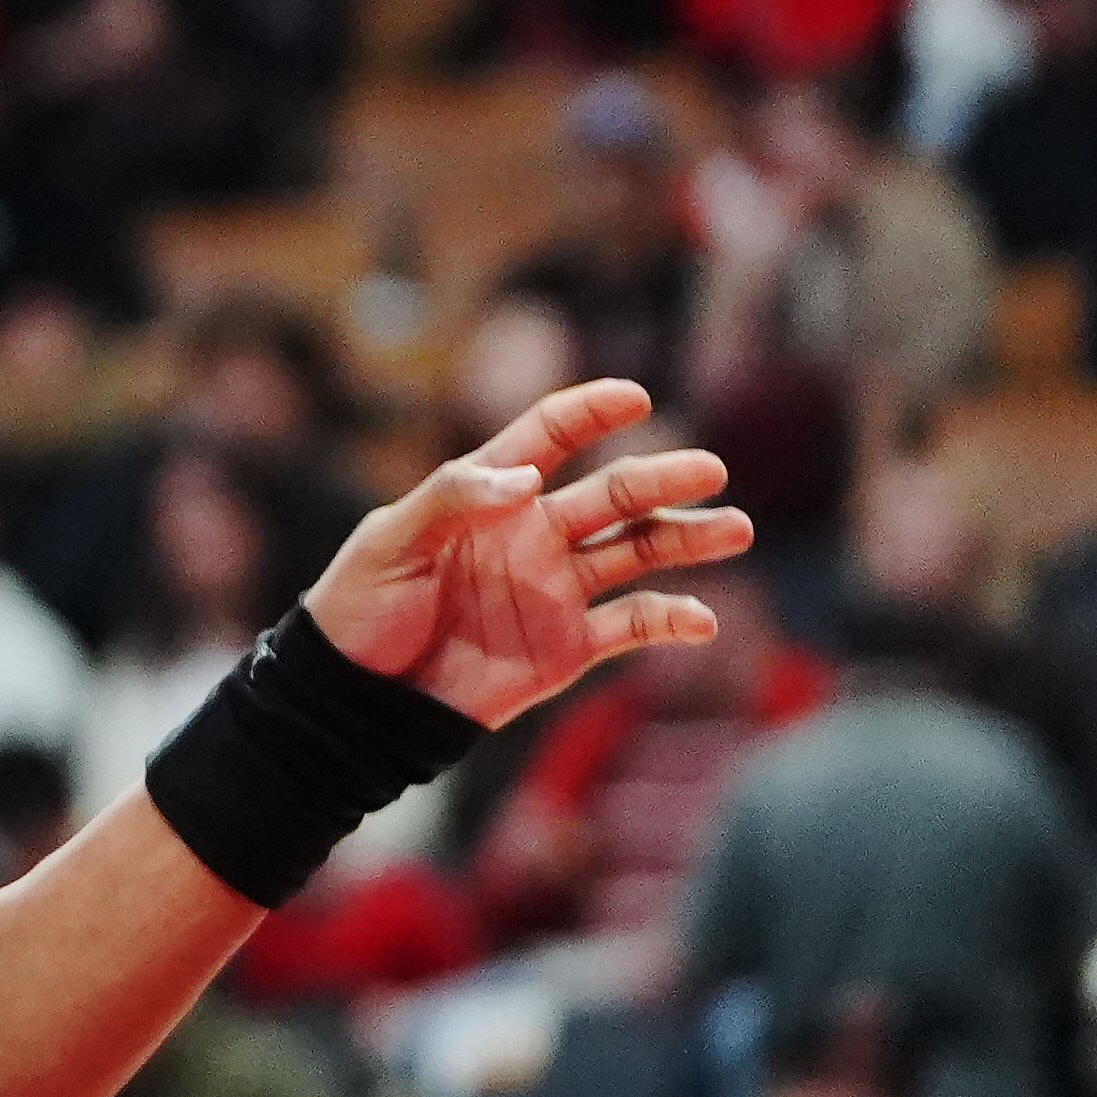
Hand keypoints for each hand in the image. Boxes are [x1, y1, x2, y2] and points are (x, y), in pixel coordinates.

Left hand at [303, 376, 749, 727]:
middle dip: (661, 479)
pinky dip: (669, 620)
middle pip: (611, 495)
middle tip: (710, 468)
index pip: (546, 439)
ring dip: (687, 538)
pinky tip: (700, 619)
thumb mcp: (390, 543)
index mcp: (487, 495)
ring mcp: (558, 588)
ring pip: (639, 551)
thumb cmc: (361, 608)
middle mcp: (534, 533)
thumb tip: (525, 476)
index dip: (588, 413)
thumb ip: (452, 500)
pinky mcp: (570, 645)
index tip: (633, 397)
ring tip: (735, 527)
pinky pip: (632, 626)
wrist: (361, 699)